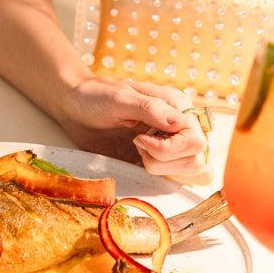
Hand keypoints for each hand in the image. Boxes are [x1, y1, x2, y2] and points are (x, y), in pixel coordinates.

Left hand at [56, 77, 209, 178]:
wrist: (76, 106)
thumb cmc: (96, 96)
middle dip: (165, 159)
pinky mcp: (159, 158)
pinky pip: (177, 176)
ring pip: (193, 171)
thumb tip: (178, 123)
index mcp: (177, 106)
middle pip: (197, 158)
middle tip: (137, 145)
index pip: (196, 138)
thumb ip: (150, 109)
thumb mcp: (120, 98)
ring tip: (139, 151)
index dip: (170, 147)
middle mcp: (180, 125)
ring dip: (163, 168)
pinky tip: (140, 160)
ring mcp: (172, 144)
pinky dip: (163, 175)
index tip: (139, 140)